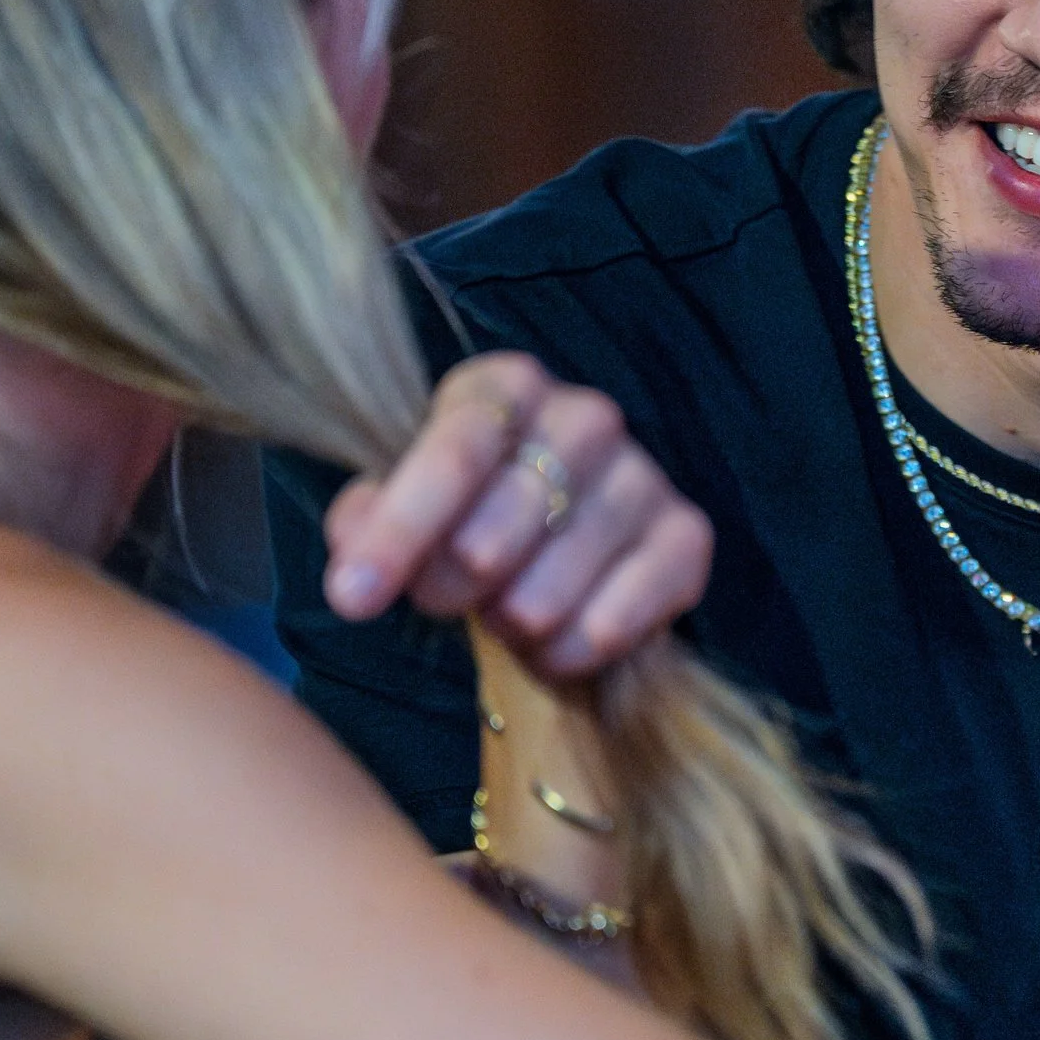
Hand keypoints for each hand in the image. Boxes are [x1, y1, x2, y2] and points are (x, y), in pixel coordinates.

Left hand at [319, 351, 712, 680]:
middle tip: (446, 597)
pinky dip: (563, 653)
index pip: (454, 454)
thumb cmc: (470, 513)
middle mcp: (586, 416)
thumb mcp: (405, 504)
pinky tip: (551, 640)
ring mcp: (643, 476)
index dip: (400, 531)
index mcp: (507, 386)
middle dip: (447, 589)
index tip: (351, 598)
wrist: (563, 545)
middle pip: (491, 536)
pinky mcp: (688, 540)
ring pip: (545, 594)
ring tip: (504, 610)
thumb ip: (368, 523)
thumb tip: (357, 568)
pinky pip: (609, 626)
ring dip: (507, 624)